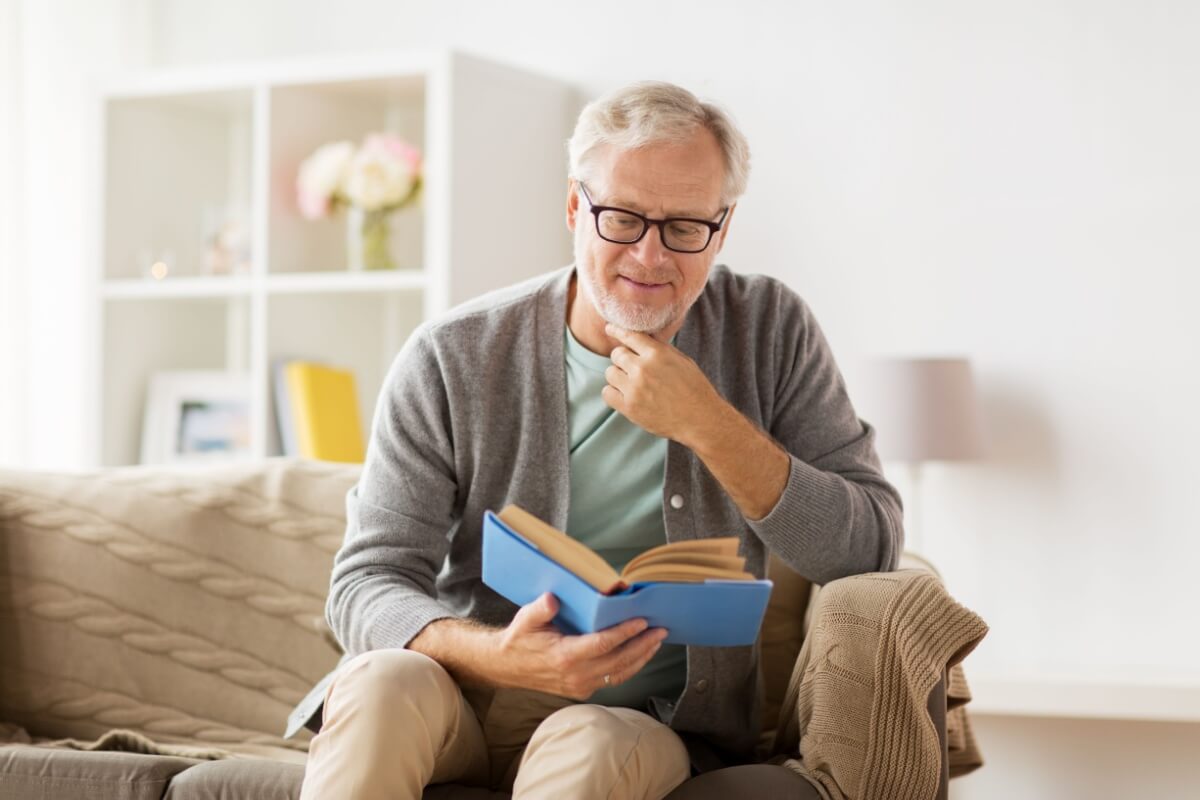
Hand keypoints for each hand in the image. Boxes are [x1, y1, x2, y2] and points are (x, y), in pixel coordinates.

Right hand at [492, 592, 667, 698]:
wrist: (508, 666)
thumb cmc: (520, 638)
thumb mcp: (525, 619)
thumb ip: (540, 609)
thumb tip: (553, 599)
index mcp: (564, 656)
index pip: (603, 644)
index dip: (624, 633)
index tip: (642, 621)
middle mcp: (576, 674)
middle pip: (618, 660)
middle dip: (642, 645)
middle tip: (660, 629)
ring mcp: (581, 685)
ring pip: (619, 673)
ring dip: (641, 657)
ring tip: (657, 641)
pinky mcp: (583, 690)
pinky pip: (613, 679)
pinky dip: (630, 667)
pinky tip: (640, 654)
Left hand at [602, 323, 726, 444]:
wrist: (700, 419)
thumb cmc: (695, 389)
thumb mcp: (682, 360)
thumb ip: (660, 349)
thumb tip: (642, 338)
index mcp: (657, 353)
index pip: (628, 335)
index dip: (616, 331)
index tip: (610, 329)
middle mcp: (643, 368)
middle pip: (617, 354)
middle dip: (623, 358)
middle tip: (632, 367)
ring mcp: (634, 388)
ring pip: (610, 373)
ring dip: (618, 376)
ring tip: (631, 383)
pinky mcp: (629, 407)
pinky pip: (607, 393)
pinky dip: (613, 393)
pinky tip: (625, 395)